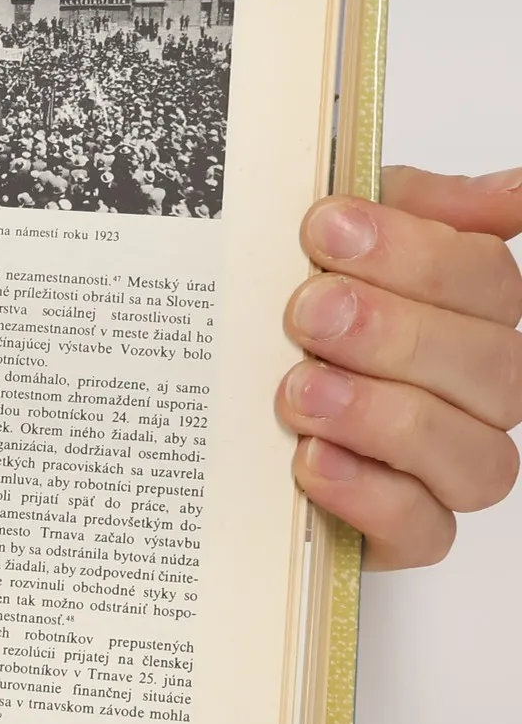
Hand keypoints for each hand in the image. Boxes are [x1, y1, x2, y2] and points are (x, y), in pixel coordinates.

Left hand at [278, 167, 521, 568]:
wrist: (229, 408)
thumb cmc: (293, 316)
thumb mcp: (337, 241)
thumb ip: (411, 206)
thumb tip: (512, 192)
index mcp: (471, 312)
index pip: (487, 281)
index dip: (413, 253)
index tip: (325, 229)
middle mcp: (480, 391)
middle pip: (493, 367)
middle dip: (395, 333)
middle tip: (308, 313)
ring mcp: (450, 467)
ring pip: (476, 457)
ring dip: (385, 418)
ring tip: (300, 391)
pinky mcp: (408, 531)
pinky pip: (425, 531)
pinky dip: (370, 496)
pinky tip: (311, 460)